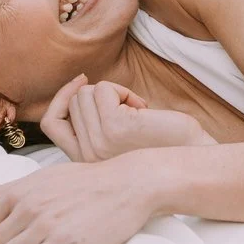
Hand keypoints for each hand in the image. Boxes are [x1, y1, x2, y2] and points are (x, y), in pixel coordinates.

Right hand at [39, 75, 213, 162]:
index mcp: (84, 161)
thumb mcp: (115, 140)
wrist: (192, 157)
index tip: (81, 82)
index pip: (51, 124)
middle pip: (73, 101)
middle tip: (130, 111)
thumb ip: (92, 126)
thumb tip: (79, 88)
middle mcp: (86, 156)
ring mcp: (98, 143)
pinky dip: (124, 91)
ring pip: (86, 93)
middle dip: (101, 95)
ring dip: (114, 92)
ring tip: (137, 112)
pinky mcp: (113, 127)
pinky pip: (103, 89)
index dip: (61, 98)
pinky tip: (143, 109)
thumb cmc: (161, 146)